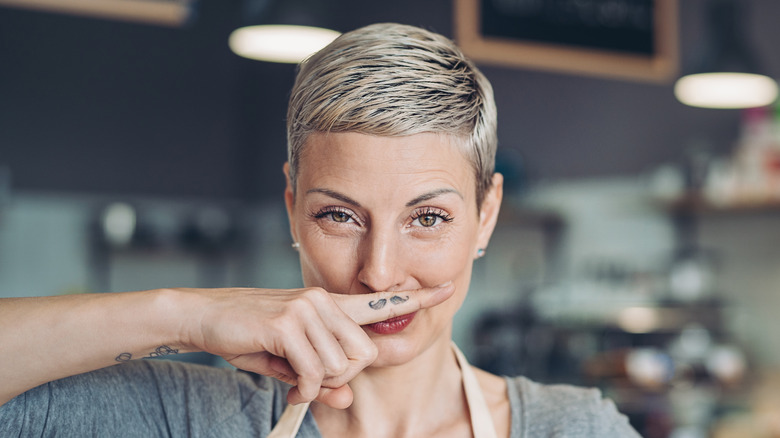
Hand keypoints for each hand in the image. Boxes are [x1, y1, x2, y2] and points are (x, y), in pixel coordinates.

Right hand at [179, 283, 454, 407]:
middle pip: (364, 355)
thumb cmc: (251, 336)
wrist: (206, 316)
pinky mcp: (289, 322)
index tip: (448, 288)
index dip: (418, 298)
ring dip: (318, 384)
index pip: (381, 302)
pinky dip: (303, 387)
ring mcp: (307, 308)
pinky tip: (289, 385)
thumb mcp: (291, 362)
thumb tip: (345, 401)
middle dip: (342, 378)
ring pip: (341, 366)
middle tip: (314, 382)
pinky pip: (315, 372)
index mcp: (330, 304)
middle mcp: (324, 300)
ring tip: (295, 380)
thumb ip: (321, 379)